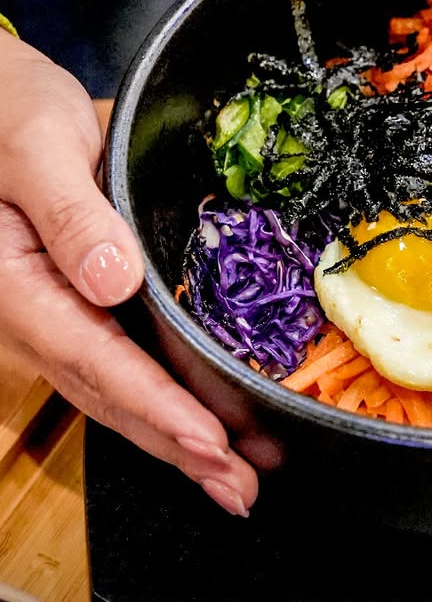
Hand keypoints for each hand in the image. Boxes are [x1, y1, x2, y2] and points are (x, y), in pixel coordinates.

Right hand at [0, 32, 257, 515]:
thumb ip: (70, 213)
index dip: (156, 406)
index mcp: (21, 285)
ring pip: (117, 391)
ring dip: (175, 438)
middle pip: (111, 396)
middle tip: (238, 489)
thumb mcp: (38, 145)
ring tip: (234, 477)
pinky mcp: (80, 302)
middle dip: (177, 447)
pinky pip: (120, 363)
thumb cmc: (9, 113)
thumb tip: (112, 280)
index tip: (207, 441)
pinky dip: (163, 400)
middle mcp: (37, 314)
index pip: (96, 359)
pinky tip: (203, 422)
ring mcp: (57, 314)